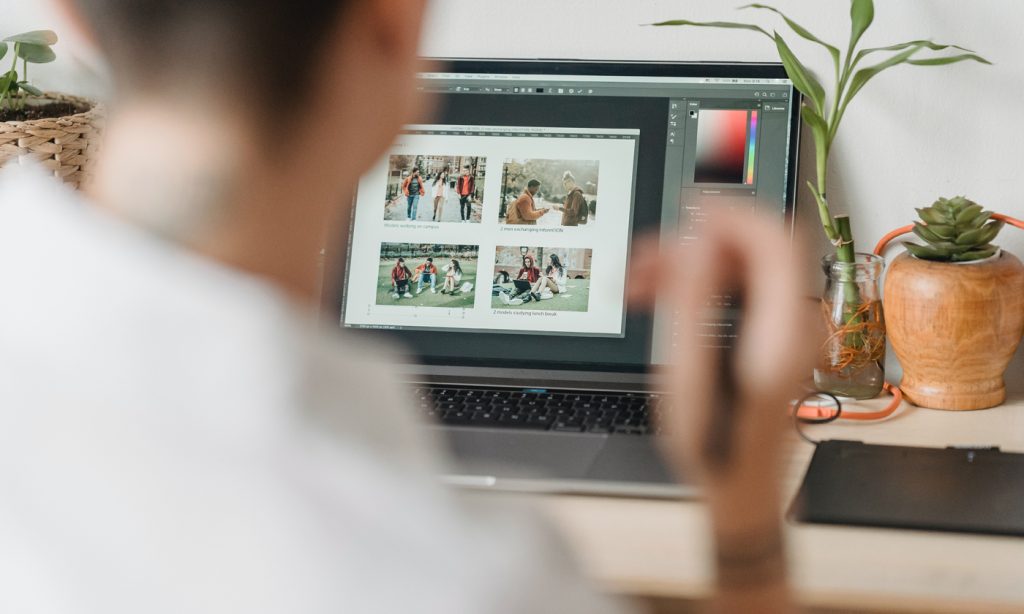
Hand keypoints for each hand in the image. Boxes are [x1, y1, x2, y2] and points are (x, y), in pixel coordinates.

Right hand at [629, 212, 811, 504]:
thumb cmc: (716, 448)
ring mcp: (785, 329)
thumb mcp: (691, 377)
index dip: (733, 214)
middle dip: (701, 237)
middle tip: (651, 252)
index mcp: (781, 334)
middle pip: (759, 247)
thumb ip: (695, 304)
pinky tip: (662, 294)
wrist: (741, 487)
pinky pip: (738, 286)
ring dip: (693, 260)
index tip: (689, 209)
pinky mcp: (769, 334)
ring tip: (642, 279)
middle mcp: (794, 325)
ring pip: (743, 264)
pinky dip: (701, 281)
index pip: (775, 243)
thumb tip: (697, 244)